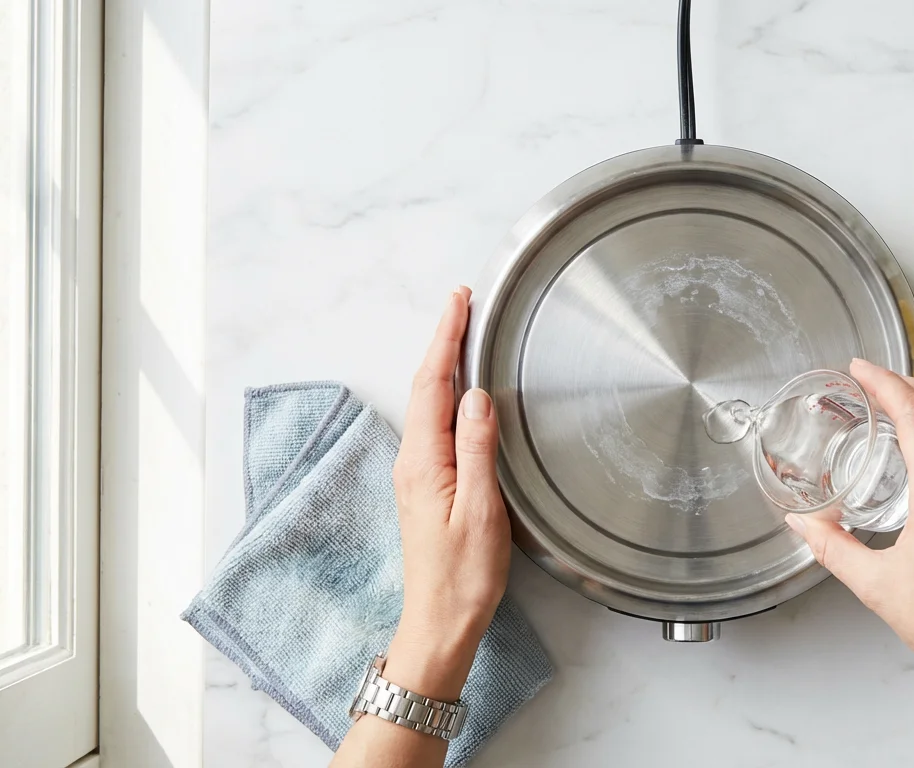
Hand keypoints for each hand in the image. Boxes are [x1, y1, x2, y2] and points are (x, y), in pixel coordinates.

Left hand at [388, 287, 510, 699]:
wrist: (440, 622)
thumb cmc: (464, 576)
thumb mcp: (482, 510)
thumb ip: (477, 448)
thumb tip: (477, 395)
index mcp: (424, 461)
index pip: (433, 384)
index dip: (446, 338)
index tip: (459, 301)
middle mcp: (413, 462)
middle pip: (425, 386)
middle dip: (443, 341)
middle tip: (463, 304)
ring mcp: (417, 474)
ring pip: (428, 404)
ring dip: (444, 365)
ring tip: (463, 334)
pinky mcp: (426, 486)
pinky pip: (434, 425)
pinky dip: (446, 394)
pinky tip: (462, 392)